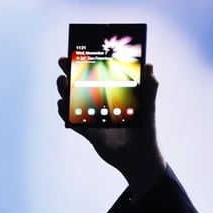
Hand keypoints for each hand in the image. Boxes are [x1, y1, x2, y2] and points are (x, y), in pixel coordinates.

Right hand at [56, 57, 165, 193]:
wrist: (141, 158)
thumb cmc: (146, 131)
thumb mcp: (148, 108)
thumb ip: (149, 88)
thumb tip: (150, 66)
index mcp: (113, 95)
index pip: (96, 76)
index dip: (85, 64)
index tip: (76, 53)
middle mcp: (101, 105)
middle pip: (80, 86)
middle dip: (69, 75)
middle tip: (63, 65)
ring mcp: (93, 118)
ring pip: (73, 103)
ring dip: (65, 92)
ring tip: (63, 84)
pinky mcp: (89, 133)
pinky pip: (73, 122)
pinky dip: (66, 115)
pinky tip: (63, 106)